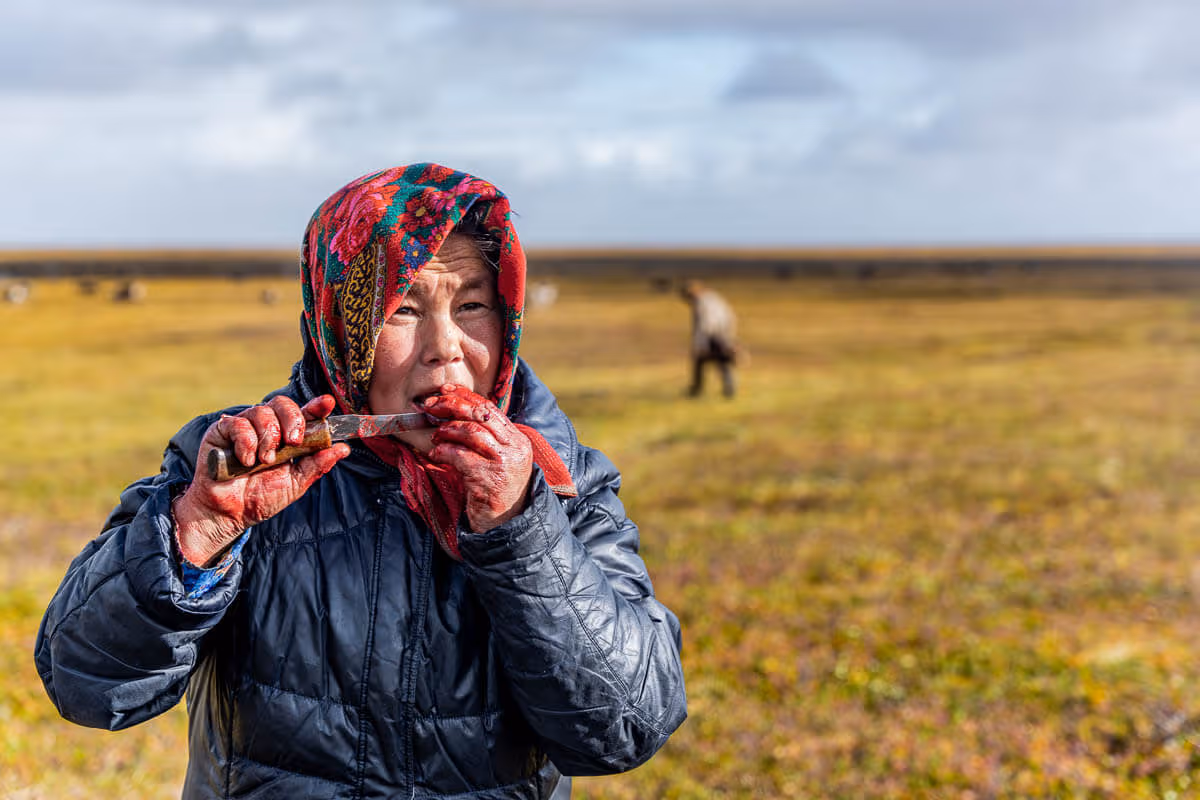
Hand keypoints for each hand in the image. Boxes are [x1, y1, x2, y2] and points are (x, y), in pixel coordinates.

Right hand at [174, 395, 349, 565]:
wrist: (230, 514)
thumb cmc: (261, 497)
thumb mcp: (296, 483)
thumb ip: (317, 465)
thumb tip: (343, 449)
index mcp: (287, 436)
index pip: (304, 414)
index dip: (317, 406)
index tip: (328, 403)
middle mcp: (267, 427)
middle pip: (283, 404)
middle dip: (293, 420)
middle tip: (293, 442)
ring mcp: (244, 427)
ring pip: (261, 411)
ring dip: (268, 437)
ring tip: (265, 461)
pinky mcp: (221, 431)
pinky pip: (238, 423)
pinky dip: (246, 441)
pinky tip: (246, 461)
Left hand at [423, 384, 532, 532]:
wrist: (509, 524)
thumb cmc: (498, 491)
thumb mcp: (499, 460)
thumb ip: (486, 440)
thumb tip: (453, 416)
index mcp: (517, 439)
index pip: (490, 408)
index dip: (465, 397)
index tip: (444, 392)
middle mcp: (514, 448)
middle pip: (480, 415)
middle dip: (452, 406)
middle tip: (431, 406)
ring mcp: (503, 463)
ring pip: (471, 433)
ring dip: (447, 431)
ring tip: (436, 436)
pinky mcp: (490, 479)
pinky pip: (461, 457)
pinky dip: (444, 452)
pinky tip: (436, 455)